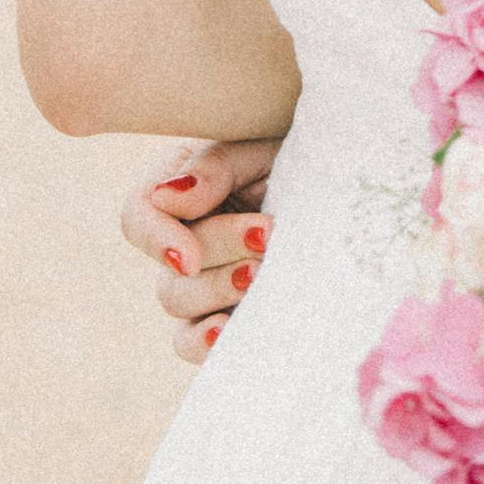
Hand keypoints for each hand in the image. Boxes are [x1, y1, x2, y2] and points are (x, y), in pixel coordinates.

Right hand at [120, 138, 279, 363]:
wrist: (344, 181)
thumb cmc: (297, 150)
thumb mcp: (258, 142)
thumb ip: (214, 166)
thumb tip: (168, 198)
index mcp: (183, 186)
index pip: (139, 214)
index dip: (156, 238)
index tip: (189, 255)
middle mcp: (184, 236)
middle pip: (170, 263)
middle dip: (219, 250)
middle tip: (267, 237)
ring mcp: (201, 279)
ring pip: (178, 301)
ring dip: (217, 290)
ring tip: (259, 276)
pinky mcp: (222, 311)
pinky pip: (192, 340)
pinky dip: (204, 340)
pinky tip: (226, 331)